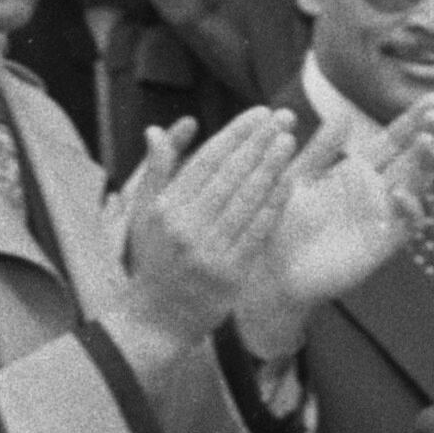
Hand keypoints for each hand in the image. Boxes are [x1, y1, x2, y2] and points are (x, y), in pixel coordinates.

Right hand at [105, 112, 296, 366]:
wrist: (157, 318)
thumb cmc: (153, 259)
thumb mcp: (144, 213)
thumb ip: (157, 169)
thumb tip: (159, 129)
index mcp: (165, 207)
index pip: (207, 160)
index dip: (236, 134)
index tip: (259, 114)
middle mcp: (186, 226)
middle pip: (230, 175)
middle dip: (259, 142)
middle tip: (284, 116)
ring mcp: (209, 251)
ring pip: (247, 199)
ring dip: (271, 167)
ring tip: (288, 141)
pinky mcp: (230, 273)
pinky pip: (258, 231)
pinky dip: (274, 204)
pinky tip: (289, 181)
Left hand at [235, 103, 423, 354]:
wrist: (273, 269)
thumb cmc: (280, 224)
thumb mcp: (297, 178)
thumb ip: (320, 150)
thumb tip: (341, 115)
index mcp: (355, 171)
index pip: (392, 140)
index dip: (412, 121)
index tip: (432, 99)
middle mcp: (374, 192)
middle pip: (411, 159)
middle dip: (426, 136)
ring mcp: (381, 217)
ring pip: (415, 187)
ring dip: (423, 166)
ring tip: (426, 142)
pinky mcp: (382, 244)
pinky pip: (405, 224)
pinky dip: (409, 208)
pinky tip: (400, 192)